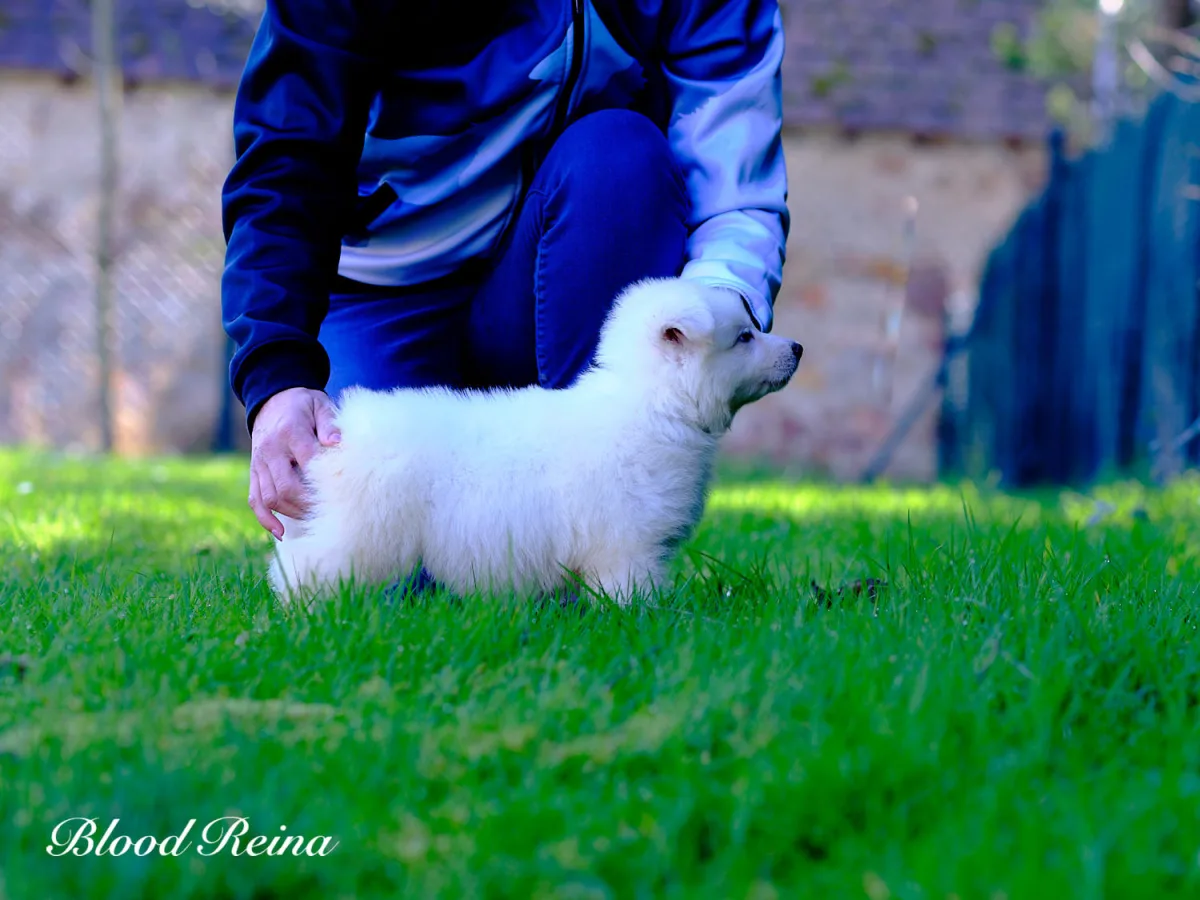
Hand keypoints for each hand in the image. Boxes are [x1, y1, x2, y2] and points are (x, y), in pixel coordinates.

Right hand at [248, 387, 340, 538]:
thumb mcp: (320, 405)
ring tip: (313, 521)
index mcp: (290, 432)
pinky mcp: (254, 472)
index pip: (306, 461)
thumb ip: (329, 423)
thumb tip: (338, 443)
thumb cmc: (304, 405)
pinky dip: (266, 519)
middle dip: (306, 504)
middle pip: (285, 486)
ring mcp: (259, 463)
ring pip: (269, 497)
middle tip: (330, 513)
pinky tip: (281, 532)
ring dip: (291, 513)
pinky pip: (255, 500)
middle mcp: (271, 450)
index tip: (341, 493)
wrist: (272, 399)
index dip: (322, 481)